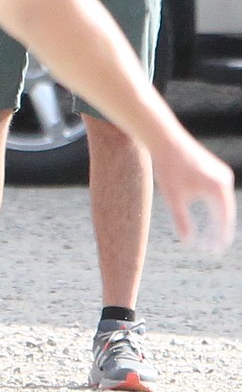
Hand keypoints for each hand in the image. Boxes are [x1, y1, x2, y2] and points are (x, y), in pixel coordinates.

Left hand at [153, 132, 235, 258]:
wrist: (165, 140)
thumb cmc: (168, 169)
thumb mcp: (173, 198)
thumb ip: (182, 221)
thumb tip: (188, 243)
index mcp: (218, 188)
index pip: (224, 219)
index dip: (219, 237)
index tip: (213, 251)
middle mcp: (224, 180)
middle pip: (226, 212)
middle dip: (219, 231)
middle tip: (211, 249)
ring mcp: (221, 174)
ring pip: (223, 204)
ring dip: (217, 221)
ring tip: (209, 239)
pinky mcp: (215, 171)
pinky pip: (218, 195)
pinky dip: (214, 209)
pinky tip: (208, 221)